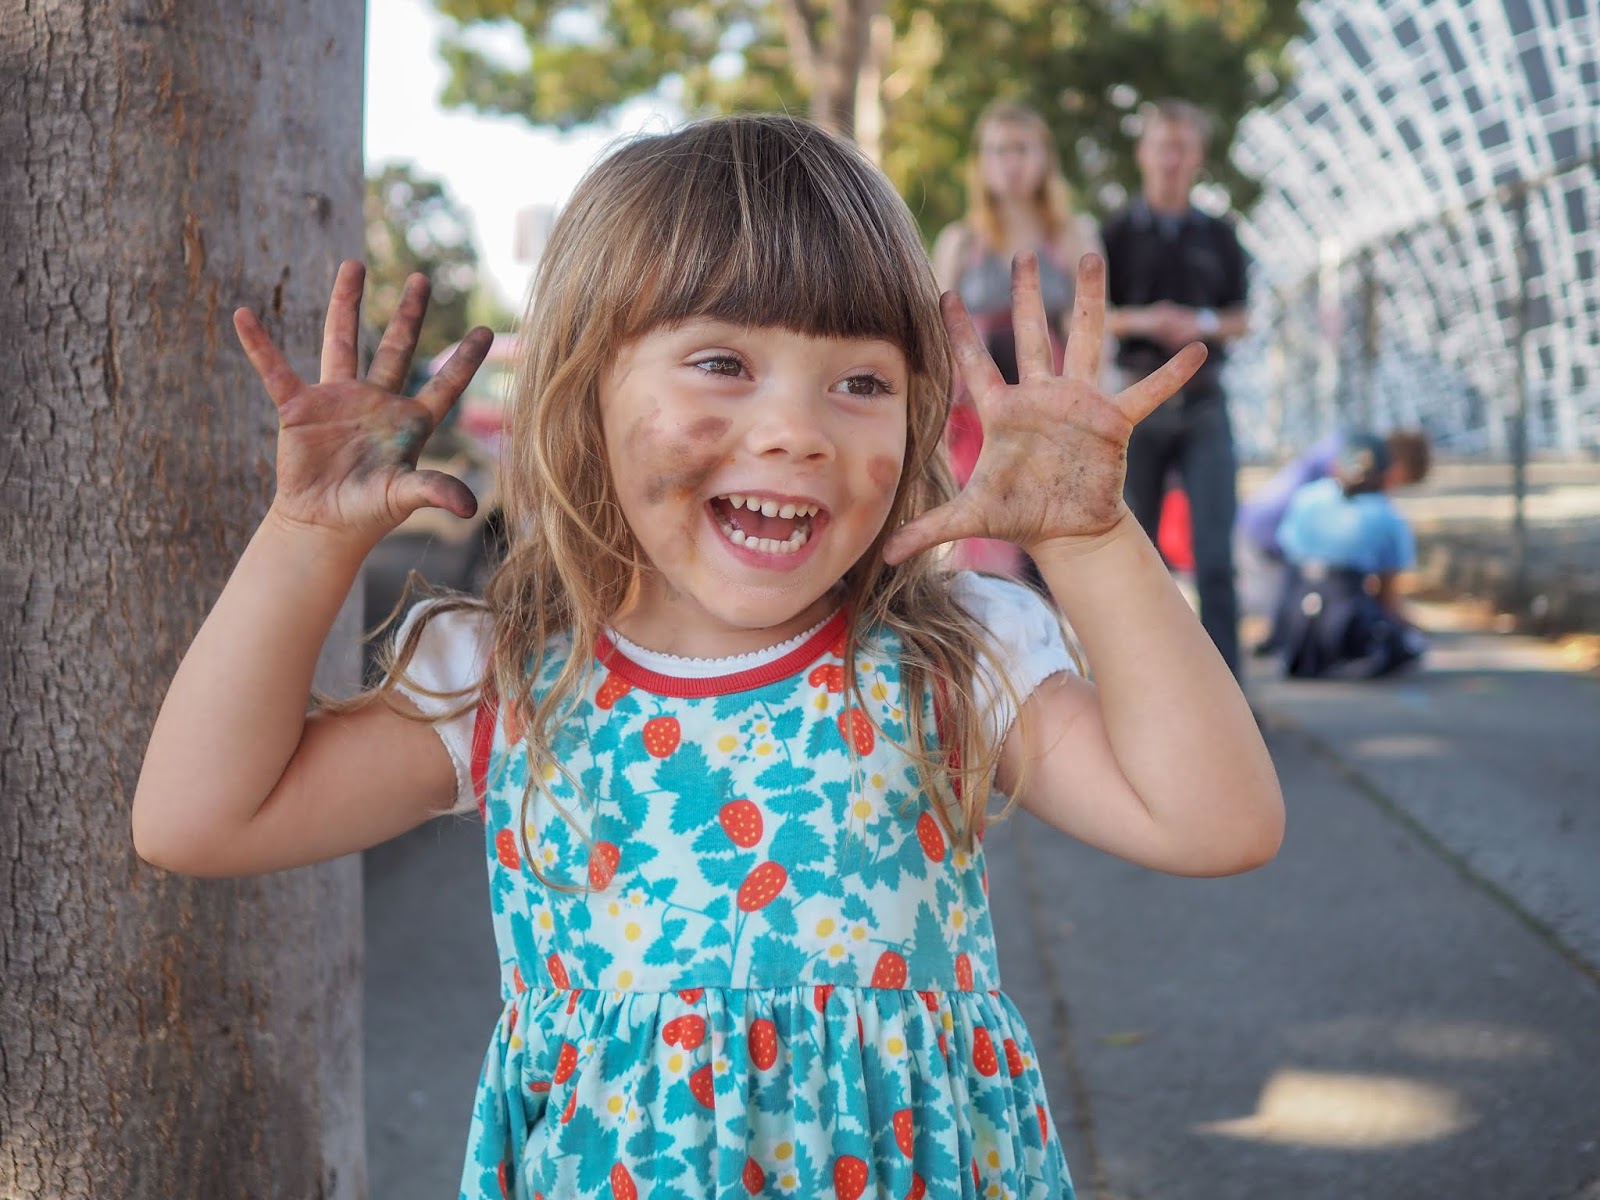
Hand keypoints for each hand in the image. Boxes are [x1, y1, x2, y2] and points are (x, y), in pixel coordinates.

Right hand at [234, 260, 491, 548]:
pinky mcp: (299, 409)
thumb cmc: (367, 513)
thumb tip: (469, 508)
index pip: (444, 384)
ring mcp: (338, 401)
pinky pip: (276, 370)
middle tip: (423, 277)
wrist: (321, 526)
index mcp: (409, 422)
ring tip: (353, 265)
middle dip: (410, 314)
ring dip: (346, 304)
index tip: (486, 330)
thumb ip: (433, 491)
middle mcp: (376, 403)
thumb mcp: (402, 498)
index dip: (464, 361)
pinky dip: (260, 345)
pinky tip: (244, 316)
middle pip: (396, 348)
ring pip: (343, 342)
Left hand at [883, 253, 1204, 563]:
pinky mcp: (1114, 423)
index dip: (960, 330)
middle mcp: (1040, 397)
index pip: (974, 363)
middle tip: (1024, 252)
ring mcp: (1079, 404)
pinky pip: (1146, 393)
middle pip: (1030, 335)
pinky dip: (1171, 375)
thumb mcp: (970, 519)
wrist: (1066, 532)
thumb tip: (885, 555)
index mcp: (1003, 411)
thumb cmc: (1019, 516)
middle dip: (1027, 294)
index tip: (944, 293)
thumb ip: (928, 529)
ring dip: (1089, 301)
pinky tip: (1196, 350)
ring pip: (1084, 341)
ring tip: (1092, 257)